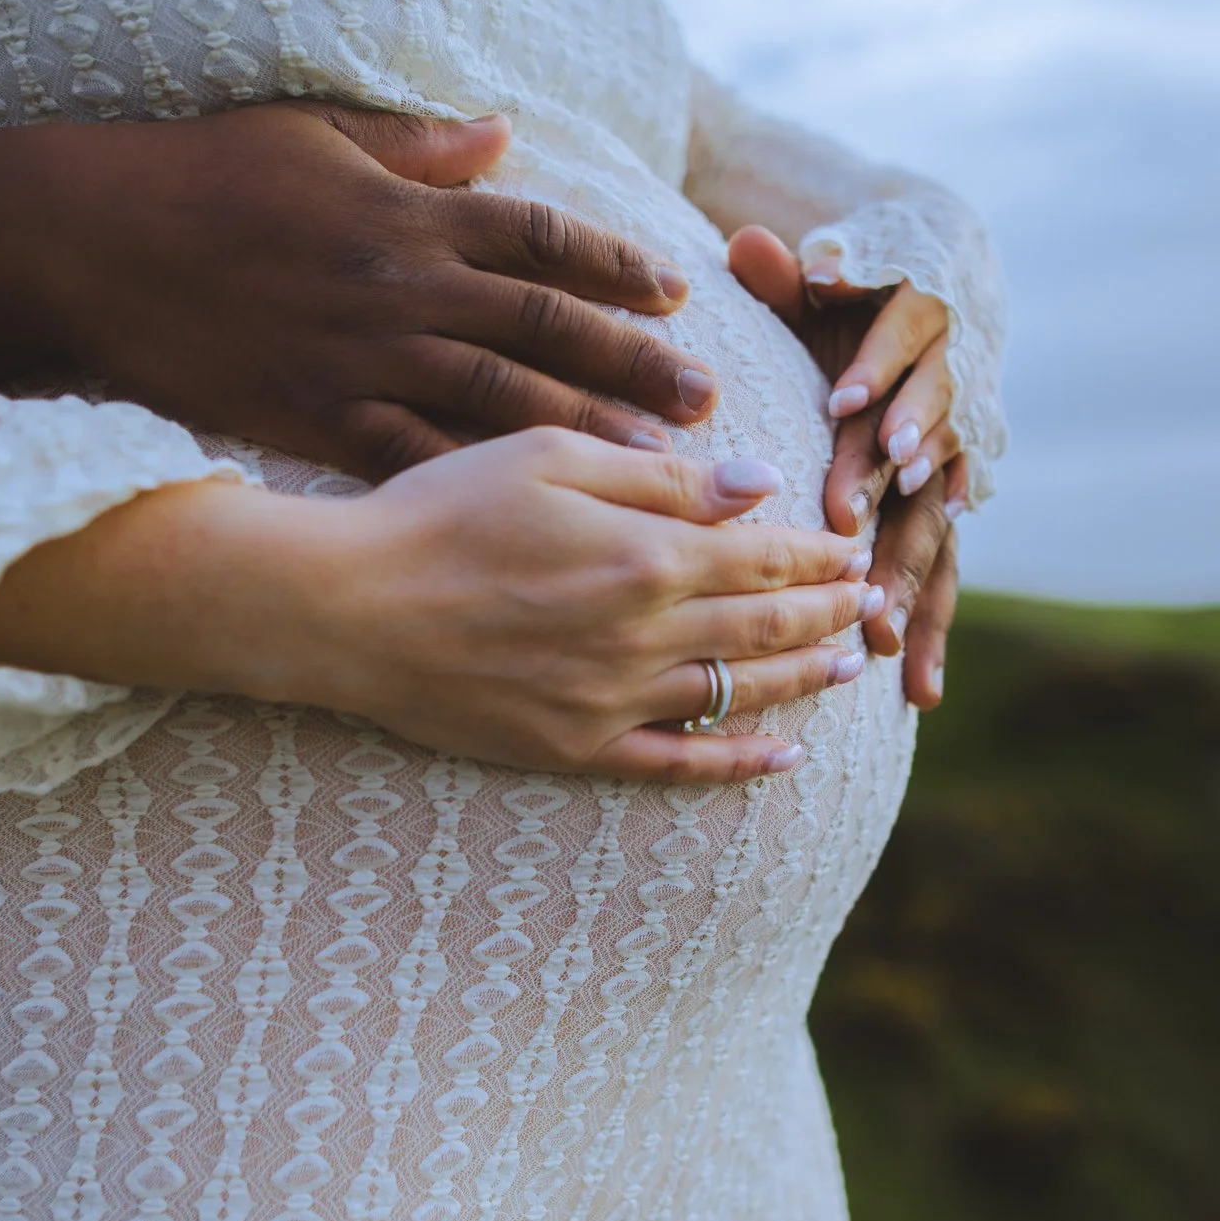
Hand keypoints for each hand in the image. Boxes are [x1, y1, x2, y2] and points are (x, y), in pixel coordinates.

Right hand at [0, 103, 718, 478]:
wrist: (95, 250)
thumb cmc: (204, 178)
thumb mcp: (316, 135)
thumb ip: (417, 148)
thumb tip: (501, 133)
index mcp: (411, 214)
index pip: (542, 238)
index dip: (617, 264)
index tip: (679, 291)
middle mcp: (404, 289)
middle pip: (545, 330)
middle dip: (632, 364)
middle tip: (709, 399)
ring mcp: (365, 361)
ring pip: (500, 403)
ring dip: (586, 436)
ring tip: (660, 468)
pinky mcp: (322, 419)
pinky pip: (420, 461)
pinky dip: (484, 491)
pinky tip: (542, 527)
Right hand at [0, 430, 886, 782]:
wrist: (346, 607)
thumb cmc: (438, 511)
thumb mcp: (549, 455)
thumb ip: (660, 475)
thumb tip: (752, 483)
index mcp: (646, 555)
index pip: (764, 553)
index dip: (818, 550)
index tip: (855, 542)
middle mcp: (644, 636)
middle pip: (766, 624)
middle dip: (831, 610)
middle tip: (873, 602)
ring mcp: (612, 702)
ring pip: (738, 693)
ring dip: (805, 678)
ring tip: (849, 664)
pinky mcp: (574, 749)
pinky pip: (677, 764)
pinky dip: (737, 761)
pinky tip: (782, 756)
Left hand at [724, 226, 961, 708]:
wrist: (914, 332)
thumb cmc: (843, 311)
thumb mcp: (818, 288)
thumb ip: (787, 275)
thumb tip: (748, 241)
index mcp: (918, 334)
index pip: (905, 348)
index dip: (880, 373)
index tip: (845, 400)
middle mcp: (941, 404)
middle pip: (918, 445)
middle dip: (883, 485)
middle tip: (850, 519)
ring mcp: (944, 470)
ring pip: (932, 521)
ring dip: (907, 572)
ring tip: (879, 622)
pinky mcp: (936, 522)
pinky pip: (942, 580)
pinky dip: (929, 633)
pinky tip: (918, 690)